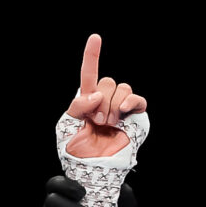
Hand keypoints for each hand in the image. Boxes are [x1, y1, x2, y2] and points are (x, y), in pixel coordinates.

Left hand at [63, 34, 145, 158]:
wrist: (94, 169)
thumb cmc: (78, 150)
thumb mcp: (67, 125)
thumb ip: (77, 105)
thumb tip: (97, 94)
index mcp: (88, 99)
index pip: (90, 72)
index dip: (92, 55)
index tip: (95, 38)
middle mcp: (106, 100)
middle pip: (108, 82)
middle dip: (101, 102)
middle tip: (97, 122)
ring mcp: (122, 108)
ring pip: (122, 88)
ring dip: (113, 107)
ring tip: (108, 125)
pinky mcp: (135, 117)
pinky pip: (138, 100)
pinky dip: (131, 102)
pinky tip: (122, 112)